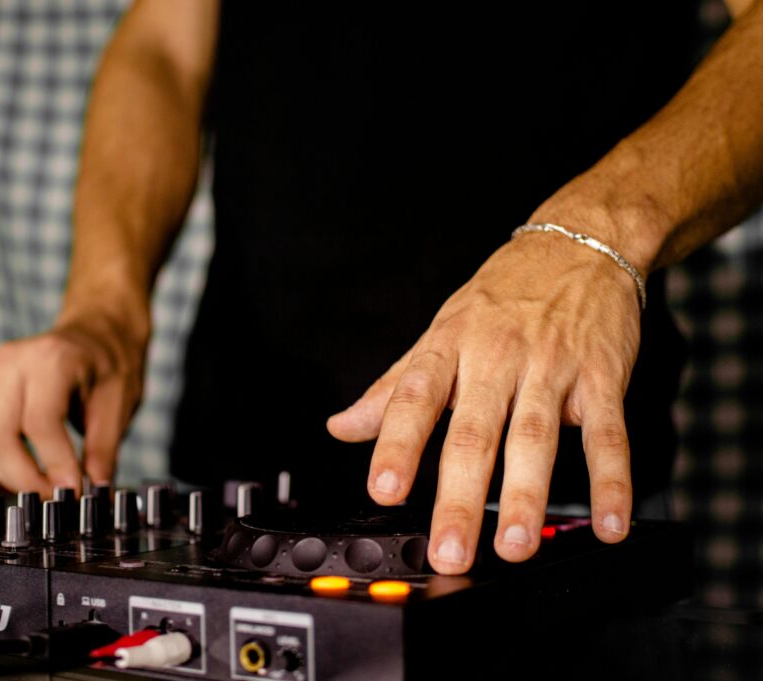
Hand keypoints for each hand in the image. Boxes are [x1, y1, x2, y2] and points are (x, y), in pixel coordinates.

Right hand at [0, 303, 148, 495]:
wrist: (97, 329)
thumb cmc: (110, 361)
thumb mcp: (119, 404)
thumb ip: (103, 451)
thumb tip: (94, 495)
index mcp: (52, 359)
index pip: (41, 423)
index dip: (55, 465)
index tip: (74, 492)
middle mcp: (14, 363)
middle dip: (25, 479)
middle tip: (56, 501)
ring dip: (12, 476)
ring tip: (47, 491)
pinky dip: (5, 463)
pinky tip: (33, 475)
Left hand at [327, 232, 641, 573]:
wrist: (579, 244)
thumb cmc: (503, 296)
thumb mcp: (441, 331)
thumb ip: (393, 388)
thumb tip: (342, 426)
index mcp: (450, 345)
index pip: (415, 397)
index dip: (397, 444)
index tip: (384, 488)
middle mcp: (496, 356)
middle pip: (474, 431)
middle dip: (460, 495)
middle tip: (450, 548)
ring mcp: (552, 366)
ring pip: (535, 436)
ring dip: (526, 495)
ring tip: (515, 545)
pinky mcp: (602, 376)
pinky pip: (608, 433)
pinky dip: (612, 480)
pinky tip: (609, 522)